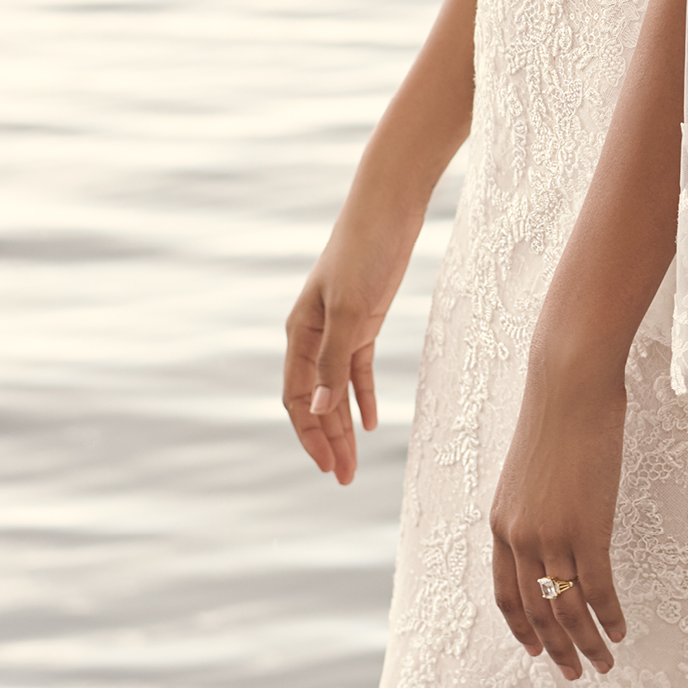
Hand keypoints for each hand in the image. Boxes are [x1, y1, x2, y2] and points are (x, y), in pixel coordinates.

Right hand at [283, 217, 413, 484]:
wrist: (390, 208)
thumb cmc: (365, 251)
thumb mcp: (350, 309)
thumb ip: (335, 361)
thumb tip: (322, 410)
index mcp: (300, 333)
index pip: (297, 398)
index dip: (309, 434)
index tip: (327, 467)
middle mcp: (315, 334)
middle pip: (316, 399)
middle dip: (327, 440)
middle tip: (343, 480)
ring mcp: (340, 327)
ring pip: (337, 388)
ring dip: (345, 424)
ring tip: (354, 462)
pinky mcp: (365, 318)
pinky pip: (358, 368)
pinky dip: (362, 394)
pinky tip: (373, 420)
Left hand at [490, 348, 628, 681]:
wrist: (568, 383)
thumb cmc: (556, 413)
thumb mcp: (531, 468)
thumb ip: (535, 504)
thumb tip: (553, 526)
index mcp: (502, 521)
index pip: (507, 593)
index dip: (522, 627)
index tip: (537, 650)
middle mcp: (520, 536)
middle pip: (538, 611)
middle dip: (558, 648)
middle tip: (577, 671)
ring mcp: (552, 534)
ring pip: (568, 609)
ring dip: (588, 642)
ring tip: (604, 662)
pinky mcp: (587, 528)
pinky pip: (598, 589)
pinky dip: (610, 617)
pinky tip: (621, 629)